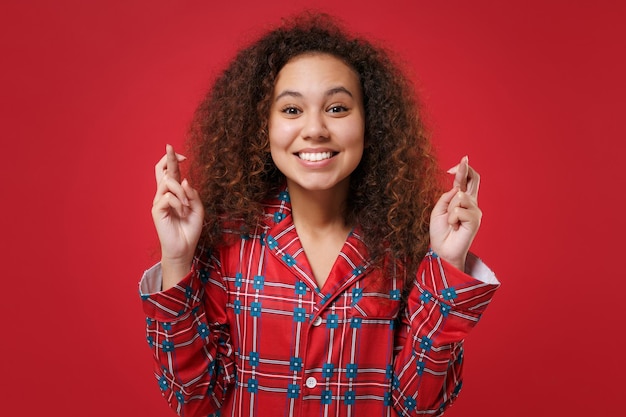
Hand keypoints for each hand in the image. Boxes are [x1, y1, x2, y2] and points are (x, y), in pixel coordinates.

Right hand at [152, 144, 203, 288]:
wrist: (184, 247)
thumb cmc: (190, 229)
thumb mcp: (198, 208)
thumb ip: (192, 194)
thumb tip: (184, 180)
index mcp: (175, 192)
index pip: (170, 172)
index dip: (173, 160)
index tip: (183, 155)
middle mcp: (164, 194)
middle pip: (160, 170)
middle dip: (167, 158)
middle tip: (170, 147)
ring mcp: (159, 201)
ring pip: (167, 182)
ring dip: (181, 192)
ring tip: (187, 205)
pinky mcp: (156, 210)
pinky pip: (167, 197)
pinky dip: (178, 203)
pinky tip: (182, 212)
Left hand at [429, 156, 480, 270]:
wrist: (442, 250)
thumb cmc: (440, 231)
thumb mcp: (438, 210)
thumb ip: (447, 197)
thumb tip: (458, 188)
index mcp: (462, 201)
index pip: (467, 181)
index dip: (465, 169)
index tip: (464, 158)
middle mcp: (471, 204)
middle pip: (474, 180)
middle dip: (465, 170)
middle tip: (460, 163)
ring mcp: (475, 211)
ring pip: (460, 197)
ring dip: (450, 209)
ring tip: (451, 222)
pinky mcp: (475, 220)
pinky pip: (459, 210)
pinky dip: (452, 218)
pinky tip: (455, 227)